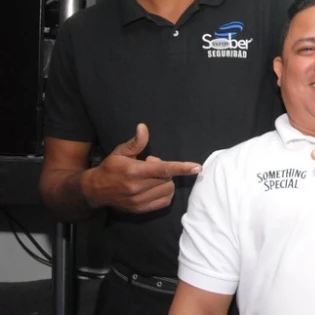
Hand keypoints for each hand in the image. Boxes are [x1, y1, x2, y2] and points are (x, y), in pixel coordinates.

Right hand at [83, 123, 201, 212]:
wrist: (95, 191)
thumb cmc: (110, 168)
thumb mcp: (121, 152)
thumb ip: (136, 142)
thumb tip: (143, 127)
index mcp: (134, 171)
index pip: (163, 169)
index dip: (182, 168)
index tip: (197, 167)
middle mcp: (137, 188)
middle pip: (168, 179)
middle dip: (165, 170)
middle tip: (150, 166)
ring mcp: (139, 201)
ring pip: (168, 190)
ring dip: (165, 182)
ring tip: (150, 178)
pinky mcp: (140, 210)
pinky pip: (164, 201)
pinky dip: (165, 193)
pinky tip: (154, 187)